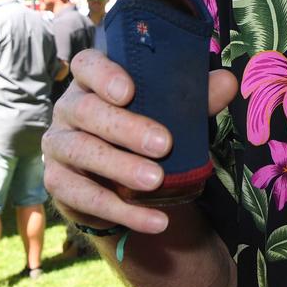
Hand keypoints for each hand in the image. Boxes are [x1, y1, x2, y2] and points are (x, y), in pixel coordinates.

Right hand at [42, 48, 238, 234]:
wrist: (124, 179)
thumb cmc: (148, 127)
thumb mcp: (173, 110)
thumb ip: (197, 96)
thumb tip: (228, 83)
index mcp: (93, 80)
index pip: (87, 65)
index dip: (104, 75)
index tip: (129, 91)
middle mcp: (69, 108)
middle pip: (86, 111)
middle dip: (125, 128)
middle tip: (163, 144)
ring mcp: (58, 145)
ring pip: (81, 152)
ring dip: (119, 168)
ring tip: (156, 182)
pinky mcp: (58, 182)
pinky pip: (83, 197)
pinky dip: (121, 211)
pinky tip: (155, 221)